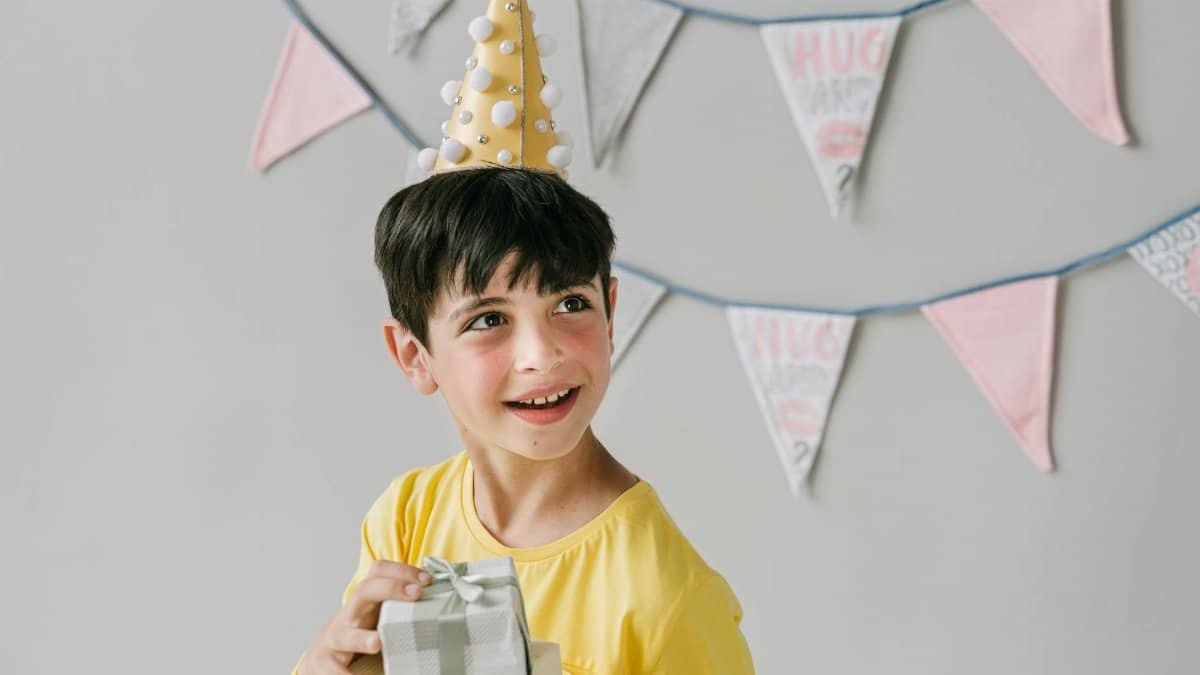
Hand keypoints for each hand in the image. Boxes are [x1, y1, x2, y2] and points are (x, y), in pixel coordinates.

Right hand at [297, 561, 432, 674]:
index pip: (377, 572)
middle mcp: (349, 615)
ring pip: (345, 635)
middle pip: (364, 591)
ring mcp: (335, 639)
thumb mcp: (376, 615)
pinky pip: (335, 671)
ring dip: (361, 638)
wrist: (320, 656)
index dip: (402, 570)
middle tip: (415, 594)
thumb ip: (399, 607)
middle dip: (390, 589)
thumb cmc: (357, 633)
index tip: (427, 580)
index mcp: (364, 601)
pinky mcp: (326, 664)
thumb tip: (444, 601)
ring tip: (376, 643)